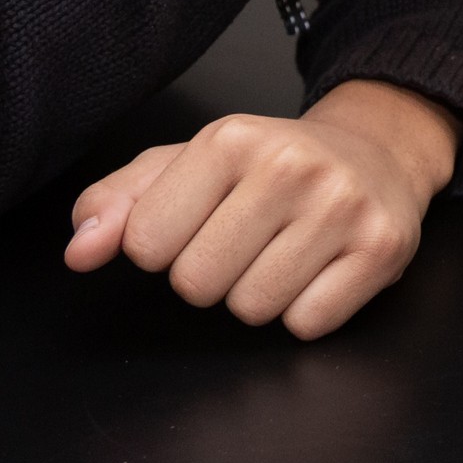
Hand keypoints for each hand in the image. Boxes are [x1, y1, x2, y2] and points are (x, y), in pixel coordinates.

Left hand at [63, 79, 460, 338]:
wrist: (377, 152)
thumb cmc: (269, 167)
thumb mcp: (187, 165)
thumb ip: (118, 204)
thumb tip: (80, 250)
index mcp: (230, 138)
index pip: (147, 244)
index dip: (167, 246)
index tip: (202, 220)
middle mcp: (290, 165)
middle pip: (197, 283)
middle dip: (214, 274)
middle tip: (249, 239)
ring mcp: (342, 206)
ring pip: (253, 309)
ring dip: (260, 294)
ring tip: (285, 251)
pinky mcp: (381, 248)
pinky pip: (308, 324)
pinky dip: (307, 310)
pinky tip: (321, 269)